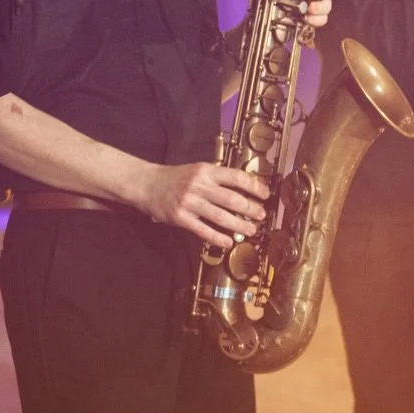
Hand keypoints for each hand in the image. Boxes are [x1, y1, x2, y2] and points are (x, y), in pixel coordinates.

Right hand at [133, 161, 270, 247]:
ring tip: (250, 230)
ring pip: (220, 216)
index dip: (254, 187)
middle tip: (261, 216)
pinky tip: (228, 242)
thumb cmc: (176, 177)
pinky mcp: (180, 218)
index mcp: (206, 171)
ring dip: (239, 225)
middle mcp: (199, 185)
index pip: (236, 177)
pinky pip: (203, 230)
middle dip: (250, 209)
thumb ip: (217, 178)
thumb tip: (243, 189)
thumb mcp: (197, 170)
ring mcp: (189, 202)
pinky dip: (217, 237)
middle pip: (232, 199)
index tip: (265, 195)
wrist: (147, 184)